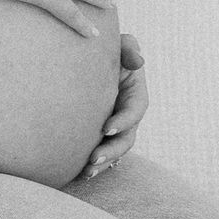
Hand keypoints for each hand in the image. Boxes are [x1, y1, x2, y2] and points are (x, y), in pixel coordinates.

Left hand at [83, 36, 147, 177]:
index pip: (136, 110)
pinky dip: (95, 164)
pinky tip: (80, 174)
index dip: (124, 120)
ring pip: (115, 150)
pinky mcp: (102, 134)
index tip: (107, 128)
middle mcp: (128, 114)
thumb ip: (129, 48)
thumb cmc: (108, 50)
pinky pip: (103, 152)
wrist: (88, 60)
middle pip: (127, 138)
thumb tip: (138, 60)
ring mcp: (117, 126)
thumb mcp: (122, 44)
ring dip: (103, 162)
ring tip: (86, 172)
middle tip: (92, 159)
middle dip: (112, 150)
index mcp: (136, 94)